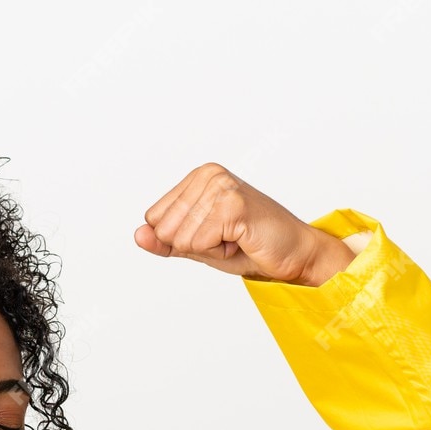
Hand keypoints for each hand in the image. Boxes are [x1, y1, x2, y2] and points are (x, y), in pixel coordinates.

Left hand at [134, 163, 351, 285]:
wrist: (292, 254)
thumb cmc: (249, 247)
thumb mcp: (198, 246)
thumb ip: (165, 241)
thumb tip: (138, 235)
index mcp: (198, 177)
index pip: (155, 219)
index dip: (181, 238)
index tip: (214, 234)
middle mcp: (209, 174)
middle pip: (165, 229)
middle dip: (194, 245)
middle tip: (227, 238)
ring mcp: (221, 187)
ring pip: (181, 238)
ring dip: (210, 249)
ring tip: (236, 239)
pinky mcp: (232, 205)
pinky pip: (199, 243)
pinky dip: (220, 252)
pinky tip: (242, 240)